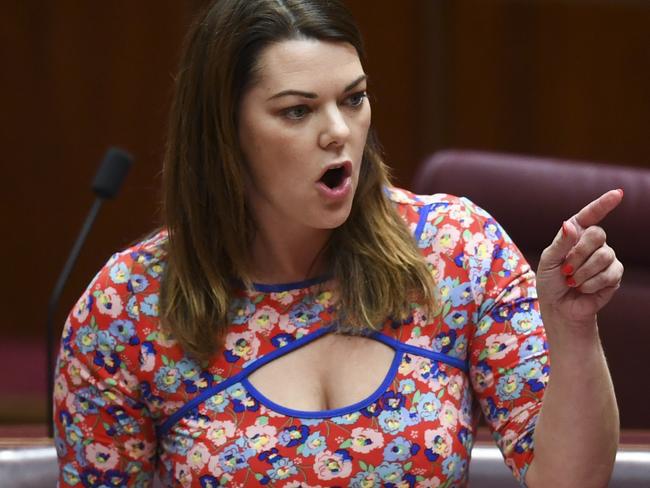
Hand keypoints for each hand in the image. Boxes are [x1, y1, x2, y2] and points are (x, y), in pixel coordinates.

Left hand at [536, 189, 623, 328]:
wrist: (559, 307)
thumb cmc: (551, 281)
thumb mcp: (549, 261)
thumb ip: (560, 243)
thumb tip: (570, 225)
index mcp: (575, 234)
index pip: (591, 214)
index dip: (604, 203)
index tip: (618, 193)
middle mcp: (593, 243)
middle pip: (597, 235)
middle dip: (578, 254)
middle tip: (565, 270)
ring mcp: (606, 257)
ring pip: (604, 255)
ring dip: (583, 272)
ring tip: (572, 281)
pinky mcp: (614, 275)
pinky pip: (610, 274)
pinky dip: (591, 283)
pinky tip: (583, 288)